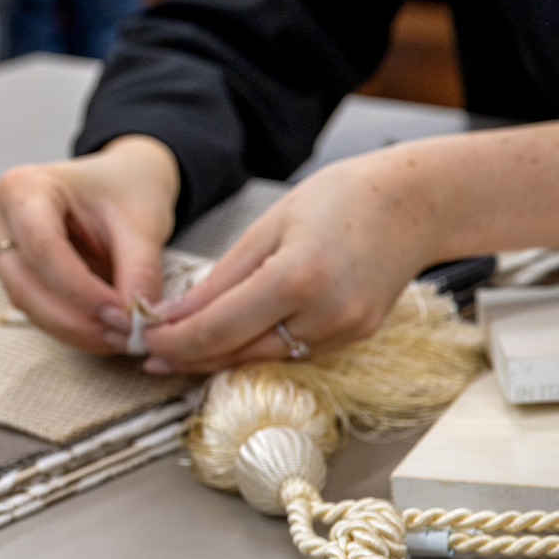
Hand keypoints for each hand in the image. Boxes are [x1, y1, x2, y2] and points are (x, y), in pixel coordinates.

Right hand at [0, 135, 178, 353]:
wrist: (124, 182)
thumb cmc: (127, 189)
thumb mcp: (143, 223)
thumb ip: (140, 270)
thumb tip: (138, 317)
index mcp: (24, 188)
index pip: (42, 249)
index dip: (81, 290)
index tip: (123, 314)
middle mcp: (2, 217)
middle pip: (24, 282)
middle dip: (75, 318)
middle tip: (124, 336)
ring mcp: (3, 246)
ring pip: (26, 302)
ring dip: (73, 329)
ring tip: (120, 338)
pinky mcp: (18, 271)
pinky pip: (37, 308)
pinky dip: (71, 327)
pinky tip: (106, 334)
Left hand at [124, 148, 444, 372]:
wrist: (412, 206)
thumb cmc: (344, 200)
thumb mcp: (268, 227)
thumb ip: (220, 279)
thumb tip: (176, 316)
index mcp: (296, 279)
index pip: (218, 329)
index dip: (175, 342)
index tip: (146, 341)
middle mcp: (325, 314)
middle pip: (240, 353)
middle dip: (193, 356)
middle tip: (156, 355)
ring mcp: (345, 330)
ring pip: (267, 359)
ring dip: (226, 357)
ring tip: (189, 350)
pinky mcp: (356, 336)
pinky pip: (297, 351)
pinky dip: (263, 347)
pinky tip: (240, 339)